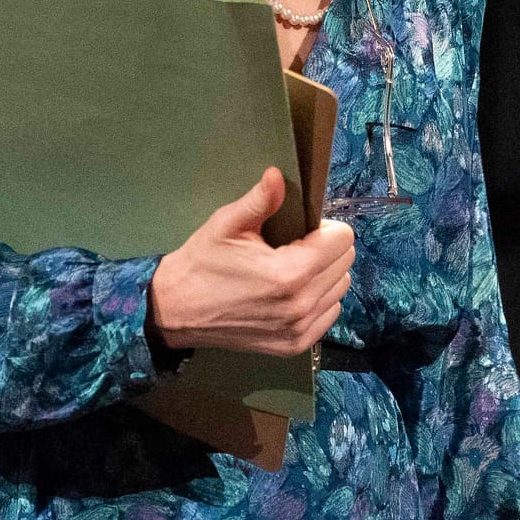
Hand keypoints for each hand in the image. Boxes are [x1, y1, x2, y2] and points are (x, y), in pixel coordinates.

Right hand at [149, 167, 353, 354]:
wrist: (175, 311)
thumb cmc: (202, 263)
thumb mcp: (226, 225)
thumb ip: (259, 200)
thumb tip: (277, 174)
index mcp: (289, 273)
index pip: (343, 240)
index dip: (324, 228)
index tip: (301, 230)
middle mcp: (301, 305)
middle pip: (345, 263)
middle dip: (326, 249)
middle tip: (294, 247)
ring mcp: (300, 329)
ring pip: (340, 288)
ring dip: (325, 274)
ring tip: (293, 269)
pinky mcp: (295, 345)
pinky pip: (330, 312)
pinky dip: (319, 299)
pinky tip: (293, 293)